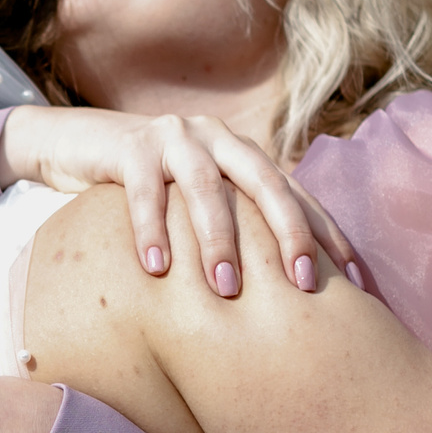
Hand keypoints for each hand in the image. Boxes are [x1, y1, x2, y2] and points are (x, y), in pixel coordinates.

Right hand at [0, 105, 357, 293]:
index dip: (323, 232)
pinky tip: (156, 270)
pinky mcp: (130, 146)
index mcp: (243, 154)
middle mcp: (218, 139)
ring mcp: (174, 137)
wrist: (80, 145)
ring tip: (226, 290)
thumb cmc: (150, 191)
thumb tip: (279, 295)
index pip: (294, 192)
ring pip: (206, 189)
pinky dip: (151, 230)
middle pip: (265, 183)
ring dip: (218, 241)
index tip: (351, 278)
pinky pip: (144, 192)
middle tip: (300, 283)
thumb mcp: (196, 204)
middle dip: (287, 233)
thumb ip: (233, 227)